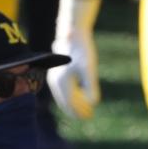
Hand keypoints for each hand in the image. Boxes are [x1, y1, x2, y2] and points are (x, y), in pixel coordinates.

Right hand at [48, 0, 100, 119]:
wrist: (72, 31)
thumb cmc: (82, 49)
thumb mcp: (89, 68)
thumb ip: (91, 87)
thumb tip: (93, 103)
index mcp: (63, 82)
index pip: (71, 104)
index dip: (80, 112)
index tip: (90, 116)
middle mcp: (55, 82)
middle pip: (66, 103)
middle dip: (77, 111)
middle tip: (89, 116)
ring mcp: (54, 78)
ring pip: (63, 98)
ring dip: (73, 105)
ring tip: (84, 109)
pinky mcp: (56, 74)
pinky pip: (62, 91)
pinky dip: (70, 97)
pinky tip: (78, 97)